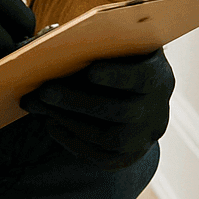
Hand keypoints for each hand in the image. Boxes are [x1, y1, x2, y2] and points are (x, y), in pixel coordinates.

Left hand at [19, 49, 174, 169]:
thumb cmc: (116, 62)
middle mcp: (157, 111)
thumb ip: (92, 41)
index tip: (90, 71)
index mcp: (158, 76)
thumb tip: (50, 40)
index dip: (118, 76)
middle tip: (44, 91)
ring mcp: (143, 138)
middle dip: (78, 101)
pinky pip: (100, 156)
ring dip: (70, 121)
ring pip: (109, 137)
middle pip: (120, 110)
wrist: (135, 98)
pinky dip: (72, 140)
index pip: (144, 77)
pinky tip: (51, 122)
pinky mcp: (126, 157)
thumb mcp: (114, 47)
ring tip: (41, 105)